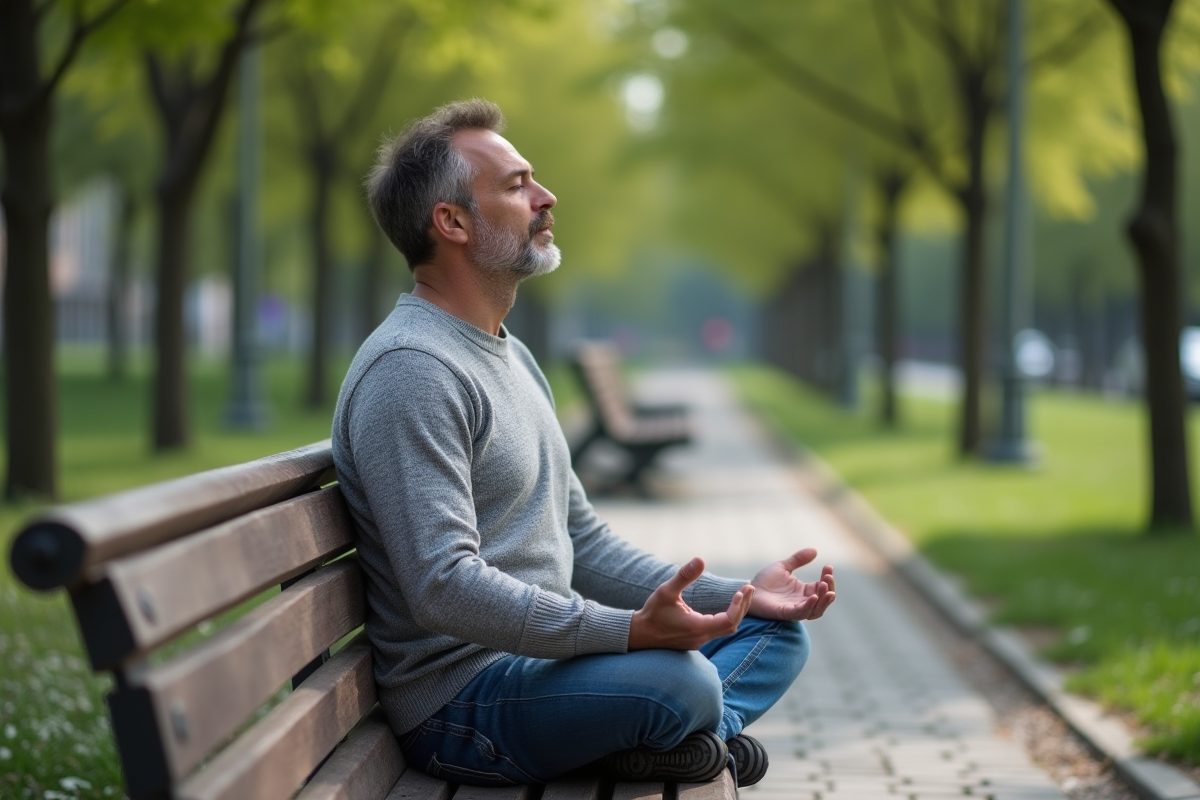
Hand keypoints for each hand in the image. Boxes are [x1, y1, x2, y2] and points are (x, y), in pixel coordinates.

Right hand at [629, 557, 753, 650]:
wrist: (639, 634)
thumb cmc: (652, 612)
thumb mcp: (666, 590)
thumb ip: (684, 575)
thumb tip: (701, 558)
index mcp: (697, 627)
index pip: (729, 620)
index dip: (738, 605)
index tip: (741, 590)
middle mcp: (701, 637)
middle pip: (732, 625)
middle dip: (742, 606)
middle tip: (749, 588)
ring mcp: (699, 641)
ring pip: (726, 629)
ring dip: (736, 613)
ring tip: (742, 595)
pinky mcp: (696, 641)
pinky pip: (718, 631)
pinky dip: (727, 617)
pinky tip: (728, 605)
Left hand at [748, 548, 835, 620]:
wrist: (749, 589)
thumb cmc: (765, 581)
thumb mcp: (783, 566)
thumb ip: (798, 559)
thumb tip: (815, 550)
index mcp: (804, 591)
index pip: (822, 587)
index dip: (828, 578)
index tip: (828, 566)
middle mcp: (803, 602)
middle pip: (823, 600)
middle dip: (829, 590)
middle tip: (828, 577)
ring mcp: (795, 609)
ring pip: (816, 610)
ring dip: (823, 600)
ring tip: (825, 587)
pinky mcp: (786, 613)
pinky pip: (801, 612)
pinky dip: (809, 606)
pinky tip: (813, 596)